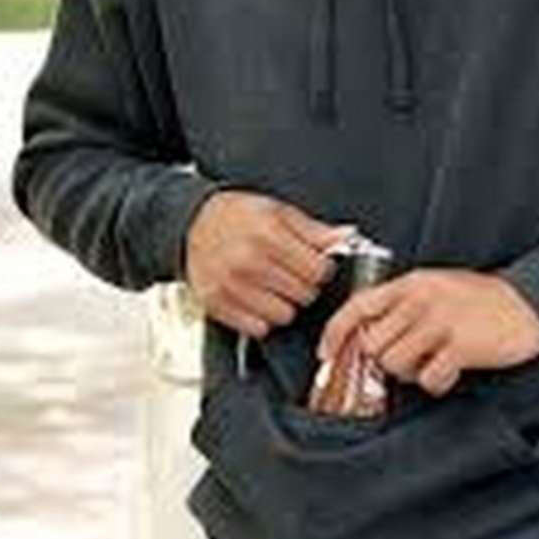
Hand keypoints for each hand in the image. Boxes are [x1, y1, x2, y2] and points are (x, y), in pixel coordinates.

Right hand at [185, 190, 354, 339]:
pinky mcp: (217, 304)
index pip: (318, 269)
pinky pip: (258, 328)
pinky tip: (258, 298)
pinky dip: (262, 318)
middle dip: (305, 286)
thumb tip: (345, 237)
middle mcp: (249, 260)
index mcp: (268, 232)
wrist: (193, 223)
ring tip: (275, 286)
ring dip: (286, 305)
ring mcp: (231, 285)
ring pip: (284, 315)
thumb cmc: (237, 215)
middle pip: (304, 294)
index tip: (315, 265)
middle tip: (293, 274)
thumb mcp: (278, 211)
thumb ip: (313, 229)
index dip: (322, 268)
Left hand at [317, 268, 538, 397]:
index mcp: (411, 283)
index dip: (334, 333)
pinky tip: (450, 371)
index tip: (324, 355)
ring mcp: (442, 320)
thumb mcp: (434, 288)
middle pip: (373, 343)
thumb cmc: (476, 300)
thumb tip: (367, 339)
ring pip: (395, 363)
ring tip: (432, 362)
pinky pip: (429, 378)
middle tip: (409, 358)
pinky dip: (436, 383)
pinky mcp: (463, 345)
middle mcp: (421, 299)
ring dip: (410, 372)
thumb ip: (402, 306)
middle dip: (384, 359)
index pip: (358, 306)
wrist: (527, 303)